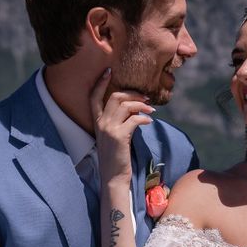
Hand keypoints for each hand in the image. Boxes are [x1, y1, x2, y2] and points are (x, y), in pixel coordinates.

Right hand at [90, 68, 154, 185]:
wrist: (114, 176)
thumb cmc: (117, 156)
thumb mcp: (115, 135)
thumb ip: (120, 121)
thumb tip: (136, 108)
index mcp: (97, 121)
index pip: (94, 97)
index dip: (100, 82)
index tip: (110, 70)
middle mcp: (101, 123)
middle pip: (116, 96)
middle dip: (133, 93)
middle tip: (146, 98)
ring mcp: (109, 129)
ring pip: (126, 105)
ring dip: (142, 104)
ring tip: (152, 109)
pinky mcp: (119, 136)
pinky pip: (135, 119)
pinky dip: (145, 118)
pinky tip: (150, 121)